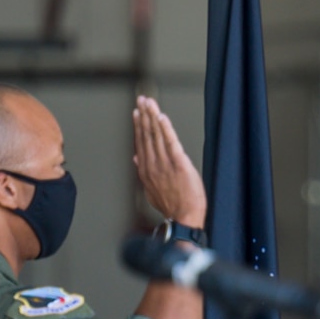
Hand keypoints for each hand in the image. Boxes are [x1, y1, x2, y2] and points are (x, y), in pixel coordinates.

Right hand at [133, 96, 207, 227]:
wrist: (183, 219)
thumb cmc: (172, 206)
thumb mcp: (151, 190)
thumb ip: (143, 172)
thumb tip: (136, 158)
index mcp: (146, 170)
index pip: (141, 142)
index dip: (139, 126)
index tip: (137, 112)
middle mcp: (153, 164)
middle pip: (147, 135)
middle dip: (144, 115)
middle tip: (141, 99)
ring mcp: (165, 164)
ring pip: (156, 135)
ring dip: (152, 116)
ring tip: (149, 102)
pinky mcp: (179, 165)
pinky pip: (171, 143)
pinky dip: (166, 129)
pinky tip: (162, 117)